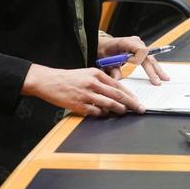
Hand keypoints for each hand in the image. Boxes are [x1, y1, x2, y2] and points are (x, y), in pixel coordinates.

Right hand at [22, 64, 143, 115]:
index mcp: (96, 74)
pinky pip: (95, 112)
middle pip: (117, 94)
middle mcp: (93, 83)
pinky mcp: (79, 105)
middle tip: (140, 108)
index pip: (118, 85)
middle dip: (131, 103)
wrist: (49, 81)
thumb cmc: (69, 78)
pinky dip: (102, 114)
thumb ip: (101, 82)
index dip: (129, 94)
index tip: (137, 100)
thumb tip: (115, 93)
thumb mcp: (87, 74)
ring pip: (109, 103)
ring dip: (119, 109)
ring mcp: (86, 95)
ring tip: (125, 112)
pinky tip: (105, 115)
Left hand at [97, 35, 169, 84]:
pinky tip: (159, 74)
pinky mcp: (140, 49)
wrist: (103, 44)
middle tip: (158, 81)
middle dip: (154, 69)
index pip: (140, 50)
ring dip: (157, 69)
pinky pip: (148, 58)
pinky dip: (153, 67)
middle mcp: (135, 42)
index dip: (139, 59)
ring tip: (164, 78)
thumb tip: (117, 81)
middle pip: (148, 56)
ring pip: (150, 58)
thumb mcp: (105, 60)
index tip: (133, 65)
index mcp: (127, 42)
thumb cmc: (104, 50)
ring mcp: (139, 45)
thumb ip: (112, 70)